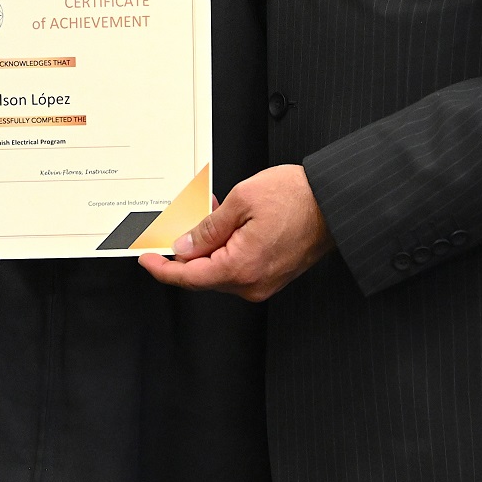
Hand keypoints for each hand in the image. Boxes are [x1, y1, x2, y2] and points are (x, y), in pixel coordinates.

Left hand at [139, 165, 332, 300]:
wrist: (335, 203)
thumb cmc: (297, 197)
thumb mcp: (241, 201)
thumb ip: (207, 228)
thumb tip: (183, 247)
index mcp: (241, 267)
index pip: (188, 277)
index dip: (162, 269)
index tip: (146, 258)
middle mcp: (252, 283)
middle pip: (202, 274)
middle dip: (186, 248)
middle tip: (179, 220)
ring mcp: (264, 282)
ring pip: (219, 269)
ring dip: (207, 244)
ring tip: (209, 210)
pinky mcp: (272, 275)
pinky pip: (237, 266)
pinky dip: (224, 247)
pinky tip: (225, 223)